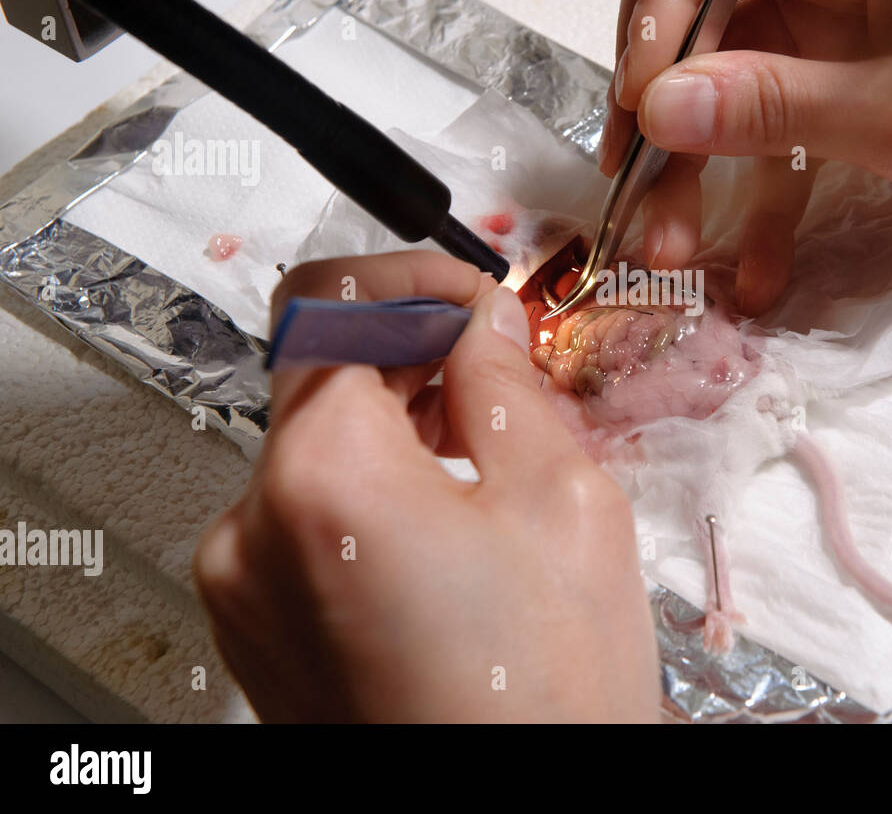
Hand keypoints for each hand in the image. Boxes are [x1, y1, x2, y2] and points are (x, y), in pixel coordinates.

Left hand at [194, 251, 660, 721]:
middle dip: (411, 351)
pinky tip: (444, 519)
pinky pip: (304, 515)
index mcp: (323, 478)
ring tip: (483, 452)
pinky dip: (369, 488)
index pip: (335, 301)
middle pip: (317, 373)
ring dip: (392, 421)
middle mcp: (250, 526)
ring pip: (312, 445)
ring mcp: (242, 582)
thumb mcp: (564, 502)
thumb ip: (505, 383)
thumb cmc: (545, 695)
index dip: (418, 280)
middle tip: (497, 368)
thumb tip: (479, 320)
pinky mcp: (256, 624)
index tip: (475, 299)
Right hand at [601, 0, 891, 313]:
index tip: (648, 94)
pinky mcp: (850, 78)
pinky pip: (776, 125)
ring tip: (667, 245)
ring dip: (691, 161)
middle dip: (658, 95)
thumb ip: (782, 107)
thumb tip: (659, 105)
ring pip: (724, 73)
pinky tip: (749, 264)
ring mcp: (837, 19)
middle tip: (635, 181)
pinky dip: (756, 189)